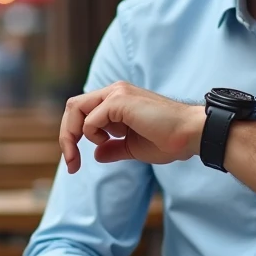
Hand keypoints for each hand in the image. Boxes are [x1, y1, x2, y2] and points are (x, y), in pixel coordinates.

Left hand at [60, 82, 205, 172]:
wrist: (190, 135)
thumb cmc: (168, 140)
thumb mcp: (133, 147)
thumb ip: (113, 148)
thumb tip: (96, 154)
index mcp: (117, 100)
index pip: (82, 111)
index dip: (72, 136)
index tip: (74, 164)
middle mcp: (115, 91)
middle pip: (73, 107)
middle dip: (66, 136)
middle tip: (71, 164)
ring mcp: (117, 93)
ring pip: (76, 109)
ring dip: (71, 136)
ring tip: (78, 158)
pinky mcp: (120, 100)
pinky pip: (90, 119)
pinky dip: (92, 134)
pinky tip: (112, 140)